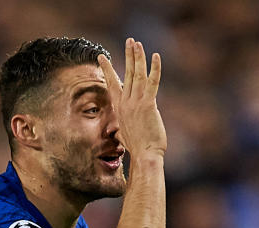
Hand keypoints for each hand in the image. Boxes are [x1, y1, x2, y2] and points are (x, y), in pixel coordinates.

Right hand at [98, 38, 165, 158]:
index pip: (112, 84)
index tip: (103, 57)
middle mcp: (126, 103)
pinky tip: (155, 56)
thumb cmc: (137, 148)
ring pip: (137, 74)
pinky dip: (154, 68)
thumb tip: (116, 133)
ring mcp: (136, 103)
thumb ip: (120, 129)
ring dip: (137, 57)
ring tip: (137, 43)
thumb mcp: (124, 135)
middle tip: (130, 41)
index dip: (108, 69)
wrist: (144, 155)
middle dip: (128, 55)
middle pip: (127, 73)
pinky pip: (152, 82)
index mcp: (120, 108)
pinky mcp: (148, 105)